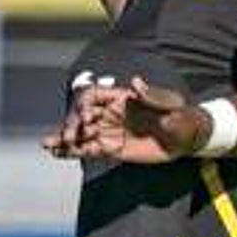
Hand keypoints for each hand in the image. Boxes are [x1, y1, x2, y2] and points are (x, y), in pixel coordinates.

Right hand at [42, 78, 211, 162]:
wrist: (188, 139)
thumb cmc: (182, 117)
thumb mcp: (171, 105)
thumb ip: (153, 96)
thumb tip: (136, 82)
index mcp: (122, 98)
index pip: (94, 96)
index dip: (85, 105)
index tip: (86, 118)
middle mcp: (111, 113)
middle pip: (83, 115)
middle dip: (73, 124)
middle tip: (69, 137)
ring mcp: (110, 131)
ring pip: (82, 133)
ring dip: (64, 137)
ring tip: (48, 145)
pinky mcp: (112, 149)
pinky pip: (89, 149)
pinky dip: (73, 152)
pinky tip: (57, 154)